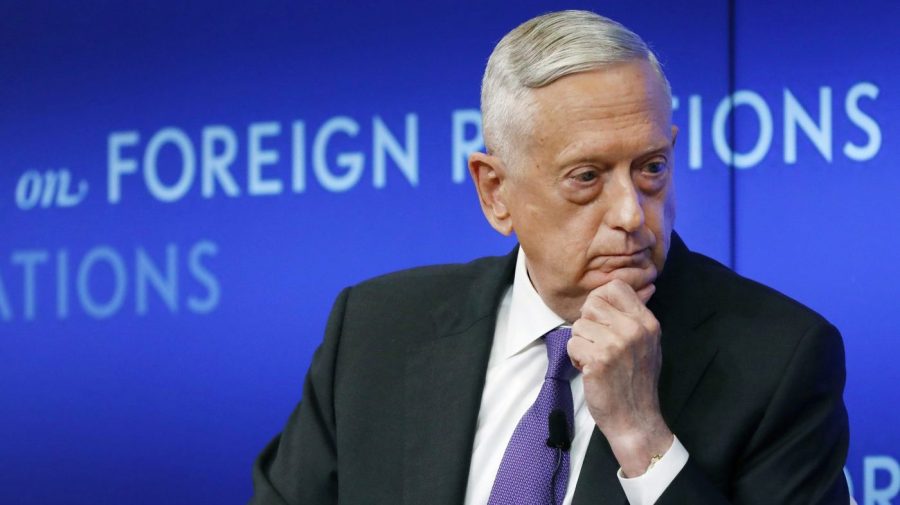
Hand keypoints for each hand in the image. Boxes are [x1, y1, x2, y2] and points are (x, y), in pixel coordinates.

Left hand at [567, 279, 673, 476]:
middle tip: (597, 344)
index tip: (600, 319)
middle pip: (592, 303)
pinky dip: (576, 359)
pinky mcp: (599, 359)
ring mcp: (616, 344)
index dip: (600, 300)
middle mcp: (634, 329)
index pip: (615, 286)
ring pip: (578, 325)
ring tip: (596, 360)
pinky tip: (591, 370)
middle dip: (587, 324)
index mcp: (647, 322)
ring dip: (581, 343)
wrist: (636, 419)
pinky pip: (572, 344)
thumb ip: (631, 318)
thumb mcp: (646, 343)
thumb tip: (610, 292)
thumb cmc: (636, 382)